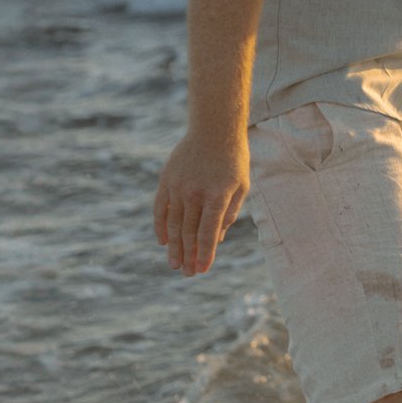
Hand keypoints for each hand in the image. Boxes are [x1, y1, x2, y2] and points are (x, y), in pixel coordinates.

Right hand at [153, 132, 249, 276]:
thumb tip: (216, 239)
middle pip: (190, 232)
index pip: (208, 233)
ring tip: (174, 264)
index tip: (202, 270)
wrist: (214, 128)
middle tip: (187, 274)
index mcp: (217, 196)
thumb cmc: (233, 159)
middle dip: (189, 256)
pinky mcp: (166, 180)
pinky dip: (160, 226)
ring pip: (174, 224)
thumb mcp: (241, 186)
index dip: (205, 254)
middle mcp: (195, 193)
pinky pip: (160, 208)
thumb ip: (229, 213)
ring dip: (174, 247)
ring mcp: (178, 186)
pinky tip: (163, 241)